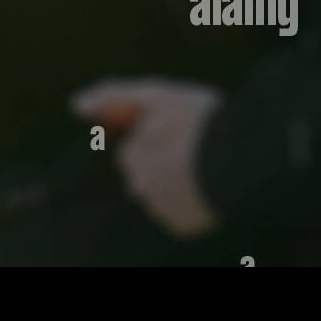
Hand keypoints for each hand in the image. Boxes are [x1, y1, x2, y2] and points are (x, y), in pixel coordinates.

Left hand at [72, 78, 223, 237]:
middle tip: (191, 149)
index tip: (176, 131)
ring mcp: (163, 210)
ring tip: (204, 167)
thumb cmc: (201, 121)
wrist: (246, 158)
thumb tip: (75, 104)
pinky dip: (191, 203)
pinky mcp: (183, 226)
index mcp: (133, 157)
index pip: (132, 150)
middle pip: (143, 175)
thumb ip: (113, 96)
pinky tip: (208, 186)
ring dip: (175, 183)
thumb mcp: (156, 94)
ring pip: (161, 195)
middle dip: (159, 163)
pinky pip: (180, 214)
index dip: (154, 137)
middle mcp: (142, 188)